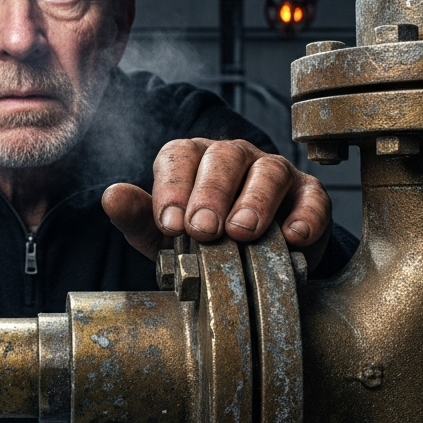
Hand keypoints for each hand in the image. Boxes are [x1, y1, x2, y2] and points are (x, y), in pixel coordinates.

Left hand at [101, 138, 331, 266]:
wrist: (250, 267)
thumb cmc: (201, 243)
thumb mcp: (162, 235)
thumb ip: (137, 217)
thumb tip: (111, 196)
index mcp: (193, 159)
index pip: (179, 156)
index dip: (174, 187)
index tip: (171, 224)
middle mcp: (234, 158)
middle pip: (224, 157)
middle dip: (212, 194)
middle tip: (204, 230)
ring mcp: (274, 172)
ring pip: (269, 172)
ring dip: (255, 202)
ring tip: (243, 233)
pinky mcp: (309, 195)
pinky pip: (311, 198)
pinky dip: (304, 217)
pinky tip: (291, 238)